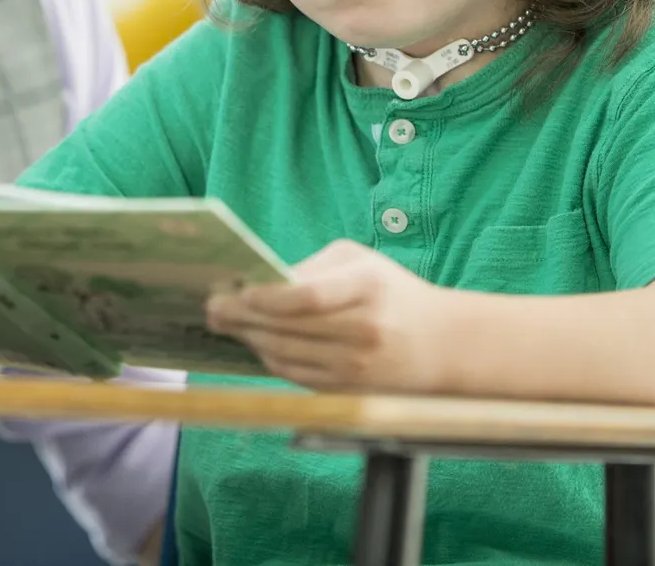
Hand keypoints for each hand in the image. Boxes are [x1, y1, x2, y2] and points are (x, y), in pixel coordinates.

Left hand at [204, 239, 455, 393]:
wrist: (441, 346)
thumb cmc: (392, 293)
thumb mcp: (361, 262)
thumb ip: (313, 268)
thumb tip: (262, 282)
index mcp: (367, 289)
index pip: (306, 298)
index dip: (265, 297)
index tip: (236, 292)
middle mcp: (362, 332)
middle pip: (287, 329)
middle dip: (243, 318)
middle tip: (213, 308)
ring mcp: (356, 368)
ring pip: (285, 356)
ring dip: (250, 339)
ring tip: (228, 324)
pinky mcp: (348, 391)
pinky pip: (295, 376)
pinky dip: (270, 359)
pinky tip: (257, 343)